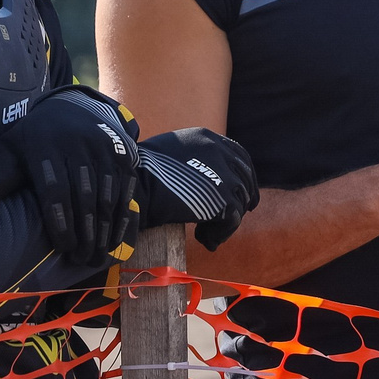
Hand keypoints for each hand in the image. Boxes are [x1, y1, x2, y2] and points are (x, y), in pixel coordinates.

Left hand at [0, 86, 142, 265]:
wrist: (74, 107)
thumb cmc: (37, 137)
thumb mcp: (14, 147)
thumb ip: (2, 171)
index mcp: (45, 145)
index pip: (55, 190)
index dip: (60, 222)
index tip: (63, 248)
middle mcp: (77, 144)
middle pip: (84, 196)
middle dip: (85, 232)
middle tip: (81, 258)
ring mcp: (103, 148)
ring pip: (107, 195)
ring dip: (104, 229)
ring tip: (97, 254)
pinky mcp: (122, 153)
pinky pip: (125, 188)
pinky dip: (121, 215)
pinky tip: (115, 236)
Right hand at [136, 127, 259, 248]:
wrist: (134, 186)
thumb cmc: (139, 174)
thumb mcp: (170, 153)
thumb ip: (192, 158)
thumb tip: (203, 176)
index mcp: (206, 138)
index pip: (239, 155)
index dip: (244, 176)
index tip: (242, 193)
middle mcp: (219, 152)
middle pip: (245, 179)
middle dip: (243, 200)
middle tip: (233, 218)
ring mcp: (223, 174)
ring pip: (239, 203)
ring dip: (225, 222)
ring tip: (205, 234)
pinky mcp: (221, 198)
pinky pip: (232, 221)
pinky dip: (220, 234)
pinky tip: (204, 241)